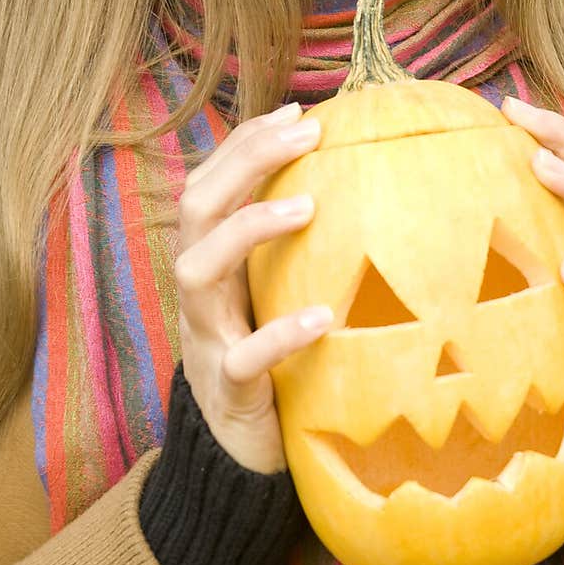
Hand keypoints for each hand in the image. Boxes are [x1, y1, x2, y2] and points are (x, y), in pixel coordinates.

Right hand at [174, 101, 329, 473]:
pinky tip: (324, 318)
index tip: (299, 109)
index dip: (247, 141)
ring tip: (307, 206)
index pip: (213, 183)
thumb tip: (367, 190)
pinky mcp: (228, 389)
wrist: (239, 455)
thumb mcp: (281, 293)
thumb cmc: (274, 361)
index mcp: (212, 262)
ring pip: (198, 270)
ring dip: (249, 228)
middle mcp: (200, 291)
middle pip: (196, 207)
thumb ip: (301, 250)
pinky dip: (280, 334)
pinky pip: (243, 358)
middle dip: (245, 159)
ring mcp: (206, 338)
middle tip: (306, 131)